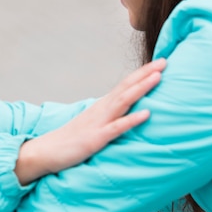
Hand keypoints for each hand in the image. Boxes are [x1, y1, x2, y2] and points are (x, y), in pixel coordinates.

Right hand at [15, 58, 165, 184]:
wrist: (46, 151)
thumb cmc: (70, 140)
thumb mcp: (93, 124)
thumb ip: (109, 117)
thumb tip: (125, 112)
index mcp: (101, 106)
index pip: (124, 85)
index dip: (141, 74)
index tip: (159, 63)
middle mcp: (101, 110)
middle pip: (126, 87)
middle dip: (145, 74)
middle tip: (164, 61)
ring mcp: (98, 123)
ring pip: (123, 102)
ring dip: (141, 88)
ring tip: (158, 77)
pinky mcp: (95, 138)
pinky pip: (116, 128)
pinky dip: (132, 119)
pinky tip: (146, 114)